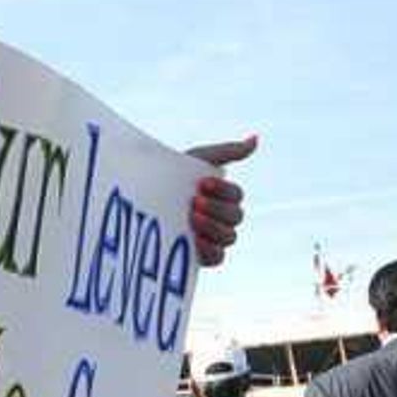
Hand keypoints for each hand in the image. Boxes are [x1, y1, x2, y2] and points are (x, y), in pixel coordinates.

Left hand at [182, 134, 256, 265]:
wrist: (141, 200)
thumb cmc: (171, 177)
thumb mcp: (198, 160)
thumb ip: (227, 151)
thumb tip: (256, 138)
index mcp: (224, 197)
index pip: (236, 196)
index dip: (222, 191)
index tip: (201, 183)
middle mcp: (222, 218)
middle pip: (235, 217)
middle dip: (216, 209)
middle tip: (194, 203)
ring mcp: (214, 238)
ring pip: (229, 237)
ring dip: (213, 227)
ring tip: (191, 219)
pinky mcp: (202, 257)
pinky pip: (218, 258)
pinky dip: (210, 249)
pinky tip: (196, 240)